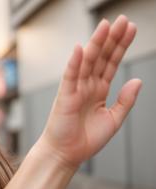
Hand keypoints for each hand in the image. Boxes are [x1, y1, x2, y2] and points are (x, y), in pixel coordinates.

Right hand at [38, 15, 141, 169]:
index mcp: (98, 90)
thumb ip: (125, 100)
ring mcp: (75, 89)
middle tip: (122, 20)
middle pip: (101, 57)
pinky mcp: (65, 97)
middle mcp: (87, 86)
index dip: (121, 46)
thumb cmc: (85, 140)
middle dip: (112, 39)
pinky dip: (74, 62)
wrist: (66, 154)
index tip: (130, 29)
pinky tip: (81, 48)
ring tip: (106, 26)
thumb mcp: (114, 120)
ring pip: (87, 62)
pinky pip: (70, 77)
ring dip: (96, 44)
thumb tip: (137, 80)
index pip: (111, 63)